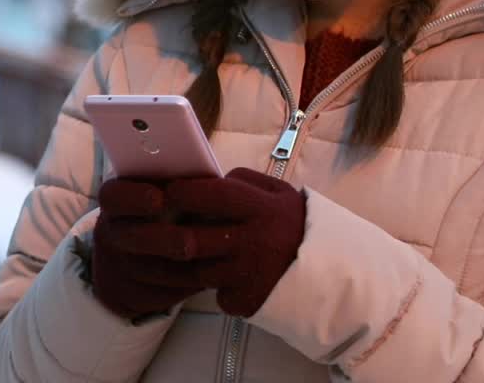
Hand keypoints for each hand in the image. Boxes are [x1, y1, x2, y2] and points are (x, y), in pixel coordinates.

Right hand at [90, 177, 206, 319]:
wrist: (132, 258)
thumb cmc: (160, 214)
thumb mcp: (160, 195)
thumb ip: (176, 186)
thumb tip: (210, 180)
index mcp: (116, 202)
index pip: (113, 196)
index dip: (133, 197)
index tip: (158, 199)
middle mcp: (111, 234)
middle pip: (132, 237)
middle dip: (163, 239)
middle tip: (188, 241)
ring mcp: (120, 267)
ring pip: (152, 271)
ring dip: (186, 267)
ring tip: (215, 259)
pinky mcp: (133, 295)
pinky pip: (163, 293)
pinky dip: (190, 285)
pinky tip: (212, 275)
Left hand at [160, 168, 305, 316]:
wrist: (329, 272)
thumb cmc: (294, 226)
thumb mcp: (278, 194)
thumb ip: (242, 182)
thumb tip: (203, 180)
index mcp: (262, 210)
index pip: (213, 196)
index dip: (184, 192)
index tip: (167, 190)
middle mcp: (254, 244)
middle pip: (192, 240)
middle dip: (166, 235)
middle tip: (155, 227)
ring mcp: (248, 276)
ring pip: (197, 270)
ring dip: (190, 262)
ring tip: (192, 251)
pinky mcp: (246, 301)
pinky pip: (215, 294)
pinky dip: (215, 286)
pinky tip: (223, 276)